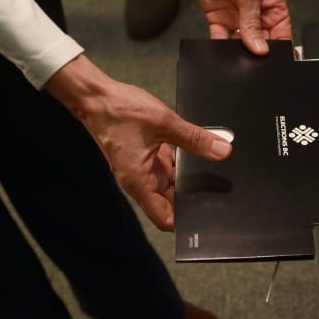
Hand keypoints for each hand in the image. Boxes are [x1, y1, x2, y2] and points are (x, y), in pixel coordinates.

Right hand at [45, 55, 231, 230]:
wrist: (96, 97)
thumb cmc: (118, 111)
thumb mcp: (164, 123)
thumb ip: (195, 139)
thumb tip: (222, 151)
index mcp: (139, 181)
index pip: (164, 218)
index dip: (185, 221)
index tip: (205, 216)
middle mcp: (140, 180)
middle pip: (171, 203)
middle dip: (192, 199)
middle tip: (217, 192)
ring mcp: (143, 169)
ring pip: (172, 184)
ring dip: (188, 180)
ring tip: (211, 173)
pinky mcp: (146, 158)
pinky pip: (168, 168)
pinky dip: (182, 165)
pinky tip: (198, 155)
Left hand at [183, 0, 291, 54]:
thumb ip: (253, 24)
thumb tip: (261, 49)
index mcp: (273, 8)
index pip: (281, 36)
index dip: (277, 49)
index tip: (271, 58)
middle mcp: (257, 16)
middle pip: (260, 43)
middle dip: (256, 52)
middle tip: (252, 57)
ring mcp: (238, 19)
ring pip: (241, 45)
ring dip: (238, 51)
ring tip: (236, 53)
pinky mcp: (220, 20)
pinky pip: (221, 39)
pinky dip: (220, 46)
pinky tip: (221, 47)